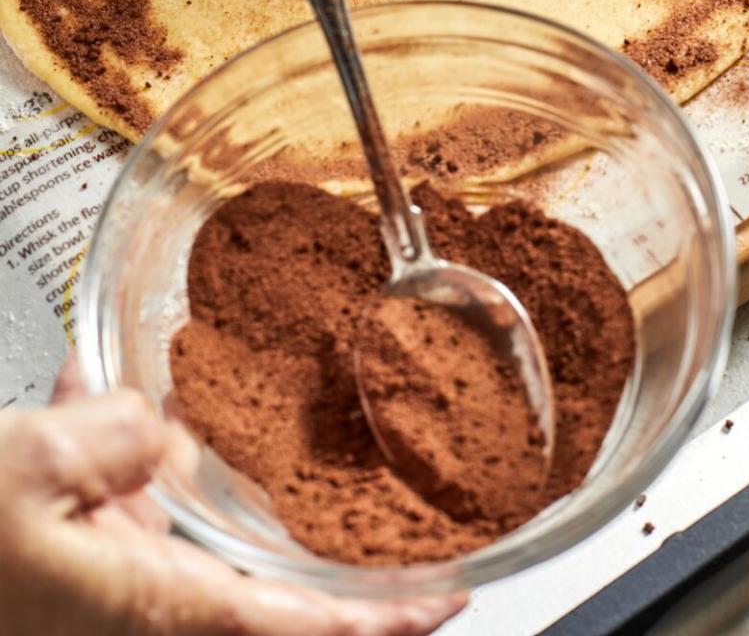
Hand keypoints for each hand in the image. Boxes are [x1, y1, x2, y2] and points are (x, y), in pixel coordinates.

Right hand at [0, 362, 463, 635]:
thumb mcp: (28, 462)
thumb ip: (119, 439)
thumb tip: (156, 434)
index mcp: (147, 615)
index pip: (299, 633)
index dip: (385, 624)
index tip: (451, 598)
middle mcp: (129, 623)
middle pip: (242, 585)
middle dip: (278, 515)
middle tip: (334, 461)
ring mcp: (89, 605)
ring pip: (168, 536)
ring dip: (173, 465)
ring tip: (168, 393)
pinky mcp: (52, 577)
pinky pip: (104, 516)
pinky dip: (107, 462)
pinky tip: (87, 393)